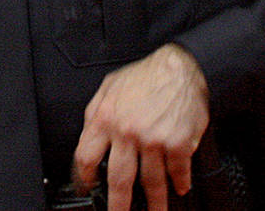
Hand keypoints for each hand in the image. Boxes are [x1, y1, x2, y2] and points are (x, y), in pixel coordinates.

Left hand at [72, 44, 209, 210]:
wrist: (180, 67)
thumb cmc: (145, 76)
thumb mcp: (109, 88)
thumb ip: (95, 113)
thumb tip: (87, 137)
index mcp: (106, 118)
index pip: (86, 157)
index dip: (84, 177)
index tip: (87, 187)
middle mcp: (128, 132)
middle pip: (118, 180)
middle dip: (118, 205)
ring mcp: (154, 141)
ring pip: (151, 183)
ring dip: (154, 203)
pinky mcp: (178, 144)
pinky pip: (178, 173)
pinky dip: (180, 184)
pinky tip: (180, 188)